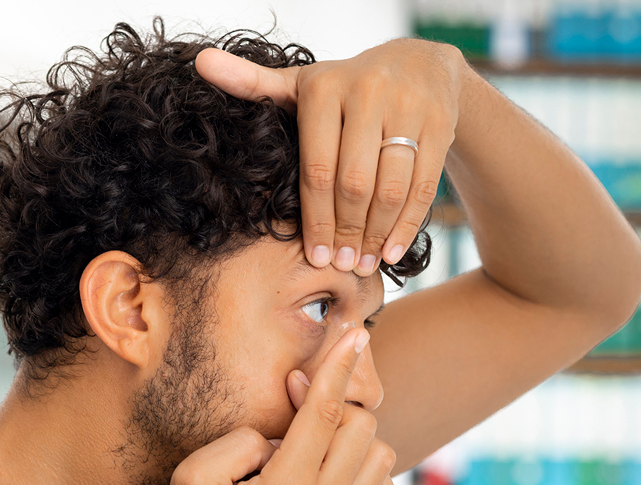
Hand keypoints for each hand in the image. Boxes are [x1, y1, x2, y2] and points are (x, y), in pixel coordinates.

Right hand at [159, 327, 399, 484]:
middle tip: (296, 402)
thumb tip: (281, 432)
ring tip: (314, 443)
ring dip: (353, 437)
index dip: (339, 366)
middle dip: (333, 402)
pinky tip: (336, 471)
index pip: (325, 411)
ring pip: (381, 455)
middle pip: (362, 427)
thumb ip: (238, 440)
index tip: (356, 333)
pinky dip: (370, 473)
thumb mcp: (192, 478)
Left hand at [195, 38, 463, 275]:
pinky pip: (423, 187)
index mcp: (324, 89)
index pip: (317, 170)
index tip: (317, 256)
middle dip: (347, 231)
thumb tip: (200, 63)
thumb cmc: (347, 88)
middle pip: (354, 184)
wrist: (421, 65)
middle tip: (343, 265)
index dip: (316, 219)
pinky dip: (408, 225)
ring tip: (366, 263)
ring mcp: (408, 109)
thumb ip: (253, 84)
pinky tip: (393, 251)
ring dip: (378, 234)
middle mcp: (368, 94)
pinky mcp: (440, 126)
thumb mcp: (302, 84)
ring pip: (390, 188)